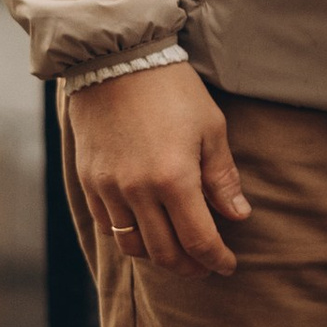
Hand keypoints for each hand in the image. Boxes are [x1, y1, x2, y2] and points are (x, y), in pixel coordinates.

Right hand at [71, 61, 250, 277]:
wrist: (116, 60)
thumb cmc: (172, 89)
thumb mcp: (210, 128)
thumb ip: (223, 178)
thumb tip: (238, 216)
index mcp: (174, 179)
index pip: (199, 240)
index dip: (216, 260)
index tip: (228, 266)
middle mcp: (137, 191)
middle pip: (165, 252)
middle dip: (190, 267)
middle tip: (206, 267)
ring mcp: (108, 188)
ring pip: (132, 245)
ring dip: (158, 256)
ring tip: (177, 252)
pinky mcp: (88, 181)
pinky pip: (107, 225)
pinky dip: (129, 236)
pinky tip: (146, 231)